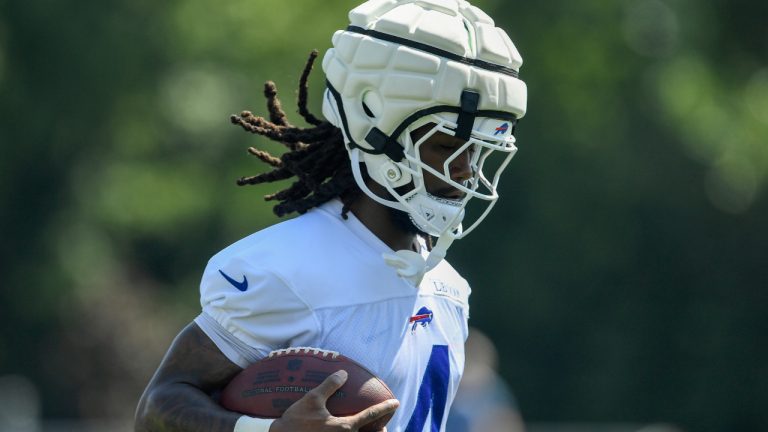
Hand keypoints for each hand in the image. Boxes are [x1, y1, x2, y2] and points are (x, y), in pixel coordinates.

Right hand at [269, 370, 398, 431]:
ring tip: (368, 429)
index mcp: (345, 427)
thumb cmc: (296, 422)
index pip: (371, 415)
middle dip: (379, 431)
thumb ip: (329, 385)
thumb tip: (343, 373)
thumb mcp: (312, 399)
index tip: (396, 403)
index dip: (385, 408)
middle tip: (383, 426)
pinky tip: (346, 430)